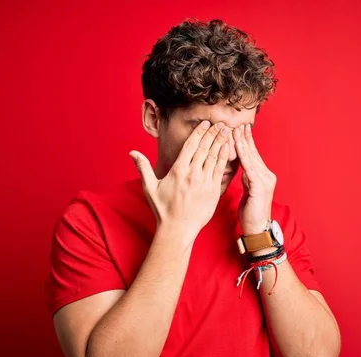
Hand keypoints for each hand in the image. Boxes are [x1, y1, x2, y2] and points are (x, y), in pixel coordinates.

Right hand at [129, 121, 230, 238]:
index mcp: (177, 170)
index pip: (190, 145)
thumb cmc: (163, 209)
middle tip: (220, 123)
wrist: (177, 229)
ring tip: (227, 131)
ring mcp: (204, 182)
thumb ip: (143, 167)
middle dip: (213, 133)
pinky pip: (220, 170)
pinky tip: (229, 148)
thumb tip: (132, 153)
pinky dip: (225, 157)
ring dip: (221, 142)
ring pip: (214, 156)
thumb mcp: (150, 187)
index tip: (206, 123)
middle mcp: (192, 174)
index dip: (199, 132)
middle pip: (204, 148)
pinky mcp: (213, 190)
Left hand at [233, 124, 276, 234]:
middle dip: (244, 138)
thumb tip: (241, 166)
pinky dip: (243, 156)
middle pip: (253, 153)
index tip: (239, 129)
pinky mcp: (260, 187)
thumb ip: (247, 178)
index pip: (253, 155)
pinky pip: (249, 168)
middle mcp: (267, 175)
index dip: (246, 142)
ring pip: (251, 158)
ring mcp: (265, 180)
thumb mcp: (248, 191)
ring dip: (243, 143)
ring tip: (235, 131)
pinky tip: (237, 147)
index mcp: (263, 176)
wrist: (257, 228)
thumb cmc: (250, 212)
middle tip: (237, 123)